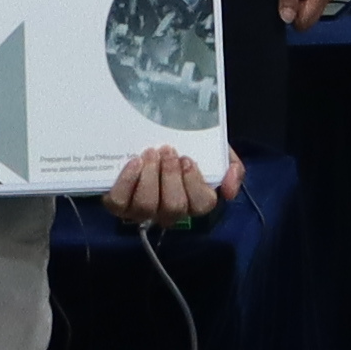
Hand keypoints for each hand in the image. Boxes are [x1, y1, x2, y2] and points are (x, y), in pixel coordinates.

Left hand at [103, 144, 226, 226]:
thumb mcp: (215, 151)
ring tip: (150, 152)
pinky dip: (127, 182)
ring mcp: (142, 211)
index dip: (194, 183)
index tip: (187, 159)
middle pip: (174, 207)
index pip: (202, 205)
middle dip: (170, 176)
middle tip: (167, 150)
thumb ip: (231, 167)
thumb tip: (229, 190)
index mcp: (194, 201)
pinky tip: (134, 162)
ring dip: (149, 176)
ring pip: (146, 206)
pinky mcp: (119, 205)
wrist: (149, 137)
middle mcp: (169, 212)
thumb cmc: (186, 147)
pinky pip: (120, 202)